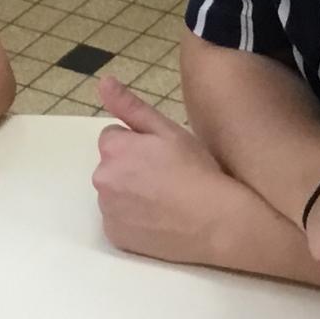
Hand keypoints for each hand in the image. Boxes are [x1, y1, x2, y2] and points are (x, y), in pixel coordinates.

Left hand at [93, 75, 245, 263]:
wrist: (217, 223)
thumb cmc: (198, 171)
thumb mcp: (169, 131)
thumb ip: (131, 107)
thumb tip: (103, 82)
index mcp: (114, 148)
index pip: (113, 138)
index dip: (139, 145)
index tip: (163, 156)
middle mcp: (102, 179)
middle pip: (111, 167)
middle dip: (131, 169)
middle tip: (167, 179)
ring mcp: (107, 211)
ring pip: (115, 194)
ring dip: (131, 194)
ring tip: (166, 201)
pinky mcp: (115, 236)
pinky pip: (119, 222)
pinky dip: (134, 221)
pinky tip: (160, 221)